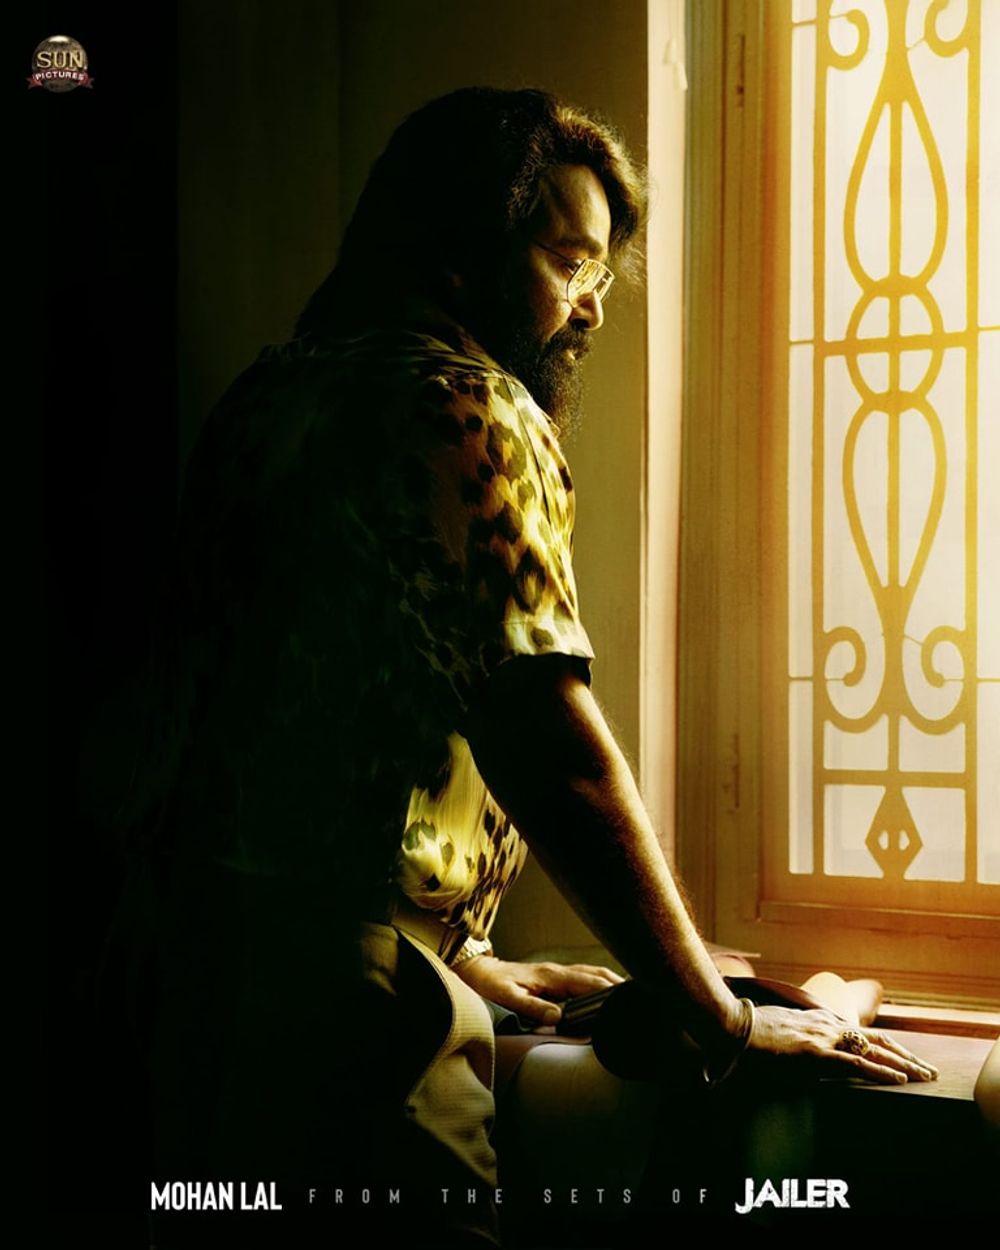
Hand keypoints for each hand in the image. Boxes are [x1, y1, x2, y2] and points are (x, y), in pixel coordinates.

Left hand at [453, 956, 622, 1023]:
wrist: (479, 970)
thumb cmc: (492, 984)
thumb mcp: (509, 997)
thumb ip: (533, 1007)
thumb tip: (558, 1018)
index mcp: (552, 976)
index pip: (589, 982)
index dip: (610, 991)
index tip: (628, 998)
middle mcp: (559, 971)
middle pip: (597, 974)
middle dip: (619, 982)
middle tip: (642, 995)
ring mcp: (558, 972)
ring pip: (593, 973)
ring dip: (612, 981)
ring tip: (633, 993)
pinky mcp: (555, 976)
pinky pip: (584, 976)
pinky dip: (600, 981)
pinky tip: (608, 989)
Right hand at [749, 1004, 937, 1084]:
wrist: (732, 1025)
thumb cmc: (750, 1029)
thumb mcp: (779, 1028)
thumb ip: (796, 1034)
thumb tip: (799, 1046)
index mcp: (820, 1020)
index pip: (862, 1034)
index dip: (888, 1047)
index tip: (906, 1058)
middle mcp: (827, 1025)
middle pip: (877, 1040)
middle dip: (906, 1055)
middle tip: (929, 1070)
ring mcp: (823, 1038)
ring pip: (874, 1051)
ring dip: (903, 1065)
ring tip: (925, 1076)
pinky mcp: (815, 1054)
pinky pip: (856, 1064)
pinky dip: (881, 1072)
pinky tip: (899, 1080)